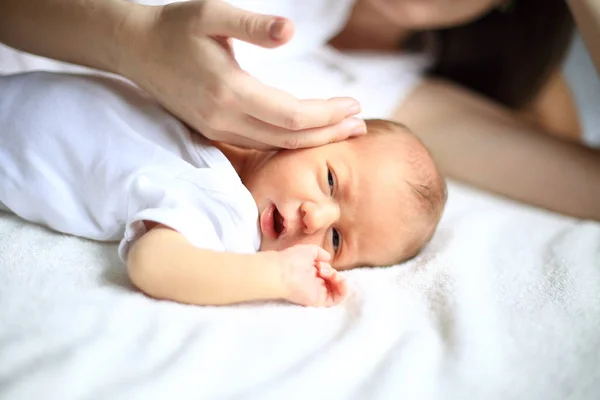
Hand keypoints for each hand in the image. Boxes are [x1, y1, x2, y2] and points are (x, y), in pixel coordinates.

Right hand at [121, 0, 365, 148]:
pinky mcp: (214, 131)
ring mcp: (218, 129)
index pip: (292, 115)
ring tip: (344, 129)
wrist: (136, 49)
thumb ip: (253, 26)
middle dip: (329, 133)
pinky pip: (261, 144)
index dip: (327, 114)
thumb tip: (291, 31)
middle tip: (361, 126)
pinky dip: (290, 140)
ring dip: (313, 139)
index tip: (354, 104)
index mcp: (229, 90)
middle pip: (290, 138)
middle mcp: (225, 118)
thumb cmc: (177, 26)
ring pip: (276, 145)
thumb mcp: (213, 13)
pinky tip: (307, 130)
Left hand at [278, 245, 347, 306]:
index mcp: (311, 273)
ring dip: (339, 280)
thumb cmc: (291, 259)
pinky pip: (336, 300)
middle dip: (333, 273)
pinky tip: (341, 281)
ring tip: (331, 275)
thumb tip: (328, 258)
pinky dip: (343, 291)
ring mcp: (317, 292)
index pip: (327, 273)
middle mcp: (314, 283)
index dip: (329, 268)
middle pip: (333, 281)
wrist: (282, 271)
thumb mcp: (308, 250)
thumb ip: (320, 252)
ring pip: (336, 290)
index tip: (321, 263)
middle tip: (322, 269)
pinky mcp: (319, 300)